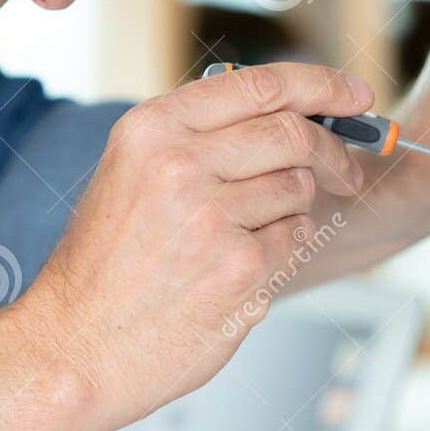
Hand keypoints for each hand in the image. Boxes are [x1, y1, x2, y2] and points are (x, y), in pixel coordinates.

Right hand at [25, 62, 372, 430]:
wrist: (75, 346)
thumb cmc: (103, 268)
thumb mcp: (128, 175)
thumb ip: (194, 138)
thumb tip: (280, 115)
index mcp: (152, 129)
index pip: (260, 85)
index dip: (321, 84)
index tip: (354, 94)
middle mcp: (180, 163)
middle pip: (293, 134)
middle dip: (333, 151)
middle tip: (347, 170)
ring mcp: (212, 216)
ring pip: (299, 188)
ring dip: (293, 209)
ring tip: (248, 237)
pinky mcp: (240, 267)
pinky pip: (296, 239)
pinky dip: (283, 250)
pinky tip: (241, 269)